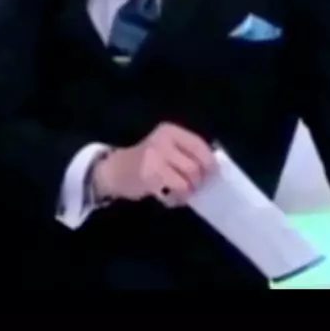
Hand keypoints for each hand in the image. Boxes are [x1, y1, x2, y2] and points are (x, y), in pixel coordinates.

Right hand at [92, 123, 216, 206]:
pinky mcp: (149, 176)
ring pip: (187, 182)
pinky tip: (168, 197)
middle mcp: (163, 141)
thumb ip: (187, 154)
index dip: (210, 162)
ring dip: (188, 192)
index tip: (213, 174)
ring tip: (180, 194)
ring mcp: (155, 158)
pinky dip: (176, 199)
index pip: (199, 145)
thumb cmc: (148, 161)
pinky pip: (174, 192)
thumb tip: (213, 169)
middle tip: (194, 188)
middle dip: (198, 182)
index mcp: (170, 131)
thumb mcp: (167, 148)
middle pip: (195, 167)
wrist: (116, 170)